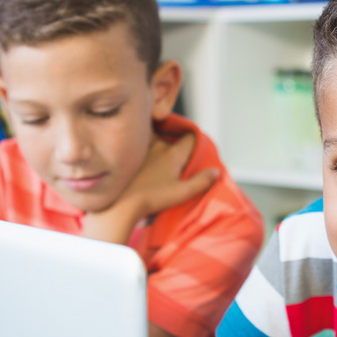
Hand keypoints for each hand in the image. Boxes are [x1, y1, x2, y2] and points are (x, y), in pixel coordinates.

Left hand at [82, 133, 217, 243]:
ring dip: (156, 135)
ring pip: (153, 133)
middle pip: (171, 135)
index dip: (195, 140)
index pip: (190, 137)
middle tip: (174, 150)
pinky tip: (136, 146)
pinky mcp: (125, 151)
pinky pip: (135, 137)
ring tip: (155, 146)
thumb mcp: (180, 193)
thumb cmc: (151, 200)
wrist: (120, 203)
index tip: (194, 147)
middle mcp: (158, 145)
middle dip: (175, 138)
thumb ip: (201, 182)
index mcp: (172, 153)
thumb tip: (216, 171)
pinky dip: (138, 137)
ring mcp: (141, 146)